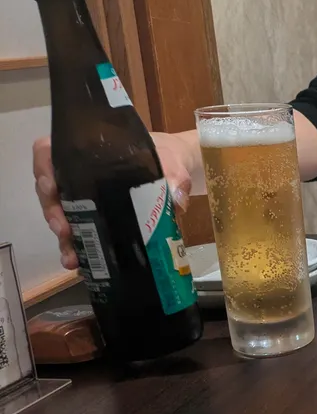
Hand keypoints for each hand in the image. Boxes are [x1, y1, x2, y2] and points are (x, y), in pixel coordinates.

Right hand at [33, 131, 199, 269]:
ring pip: (60, 214)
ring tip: (71, 255)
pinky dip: (77, 247)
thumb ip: (174, 177)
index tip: (51, 187)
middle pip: (49, 189)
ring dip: (63, 236)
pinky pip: (79, 230)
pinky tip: (80, 262)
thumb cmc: (167, 157)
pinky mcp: (96, 216)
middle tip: (64, 230)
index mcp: (89, 151)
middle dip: (52, 211)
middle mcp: (79, 173)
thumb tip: (175, 199)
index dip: (43, 169)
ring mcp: (84, 196)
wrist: (176, 169)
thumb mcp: (172, 162)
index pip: (48, 152)